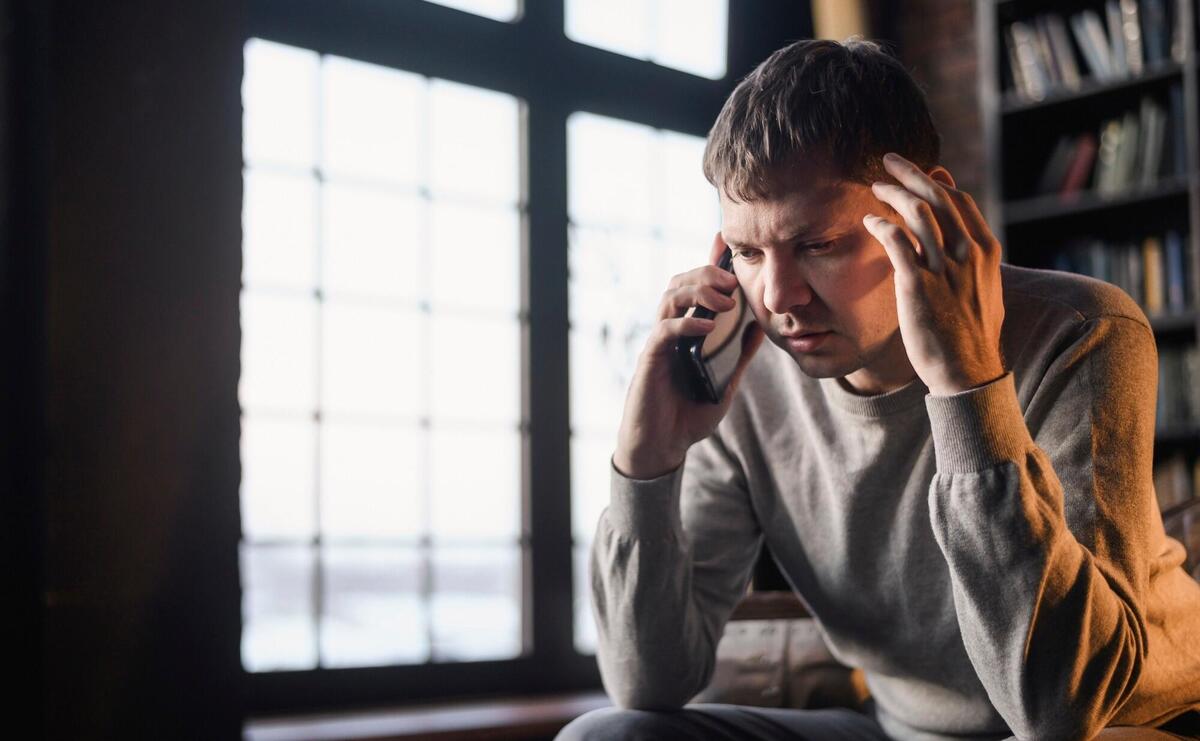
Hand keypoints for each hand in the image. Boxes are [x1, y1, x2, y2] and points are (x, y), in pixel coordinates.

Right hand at [613, 232, 765, 479]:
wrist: (662, 448)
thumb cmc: (687, 416)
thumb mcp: (725, 383)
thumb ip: (739, 356)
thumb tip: (760, 328)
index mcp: (688, 332)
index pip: (696, 288)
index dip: (708, 262)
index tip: (723, 241)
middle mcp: (670, 331)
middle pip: (680, 283)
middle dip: (705, 273)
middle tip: (731, 280)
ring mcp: (658, 344)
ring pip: (669, 299)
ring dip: (697, 292)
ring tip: (724, 300)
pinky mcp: (650, 361)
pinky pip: (664, 331)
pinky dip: (686, 323)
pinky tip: (708, 325)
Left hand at [862, 152, 1005, 395]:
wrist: (967, 371)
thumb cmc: (970, 332)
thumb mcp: (982, 288)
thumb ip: (971, 258)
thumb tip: (958, 236)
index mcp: (984, 251)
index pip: (958, 200)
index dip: (933, 181)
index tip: (915, 173)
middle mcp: (967, 253)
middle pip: (937, 197)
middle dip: (911, 173)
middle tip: (888, 160)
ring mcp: (943, 268)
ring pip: (917, 212)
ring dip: (892, 193)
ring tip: (874, 187)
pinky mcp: (918, 285)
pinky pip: (895, 241)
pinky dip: (880, 224)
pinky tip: (867, 221)